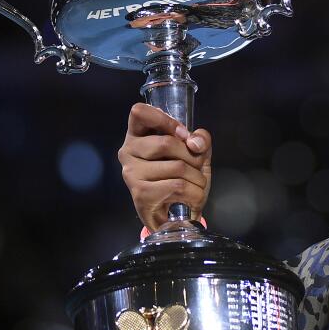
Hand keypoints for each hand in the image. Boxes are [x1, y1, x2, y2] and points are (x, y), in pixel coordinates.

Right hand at [117, 102, 211, 230]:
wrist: (174, 216)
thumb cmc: (182, 179)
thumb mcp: (196, 155)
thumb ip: (200, 141)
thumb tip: (195, 142)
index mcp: (138, 135)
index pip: (139, 112)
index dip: (166, 120)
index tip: (183, 134)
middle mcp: (128, 152)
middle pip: (166, 142)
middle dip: (192, 157)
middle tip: (196, 168)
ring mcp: (131, 173)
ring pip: (176, 166)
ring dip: (197, 178)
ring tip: (195, 185)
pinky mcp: (140, 194)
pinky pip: (177, 186)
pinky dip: (194, 193)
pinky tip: (190, 198)